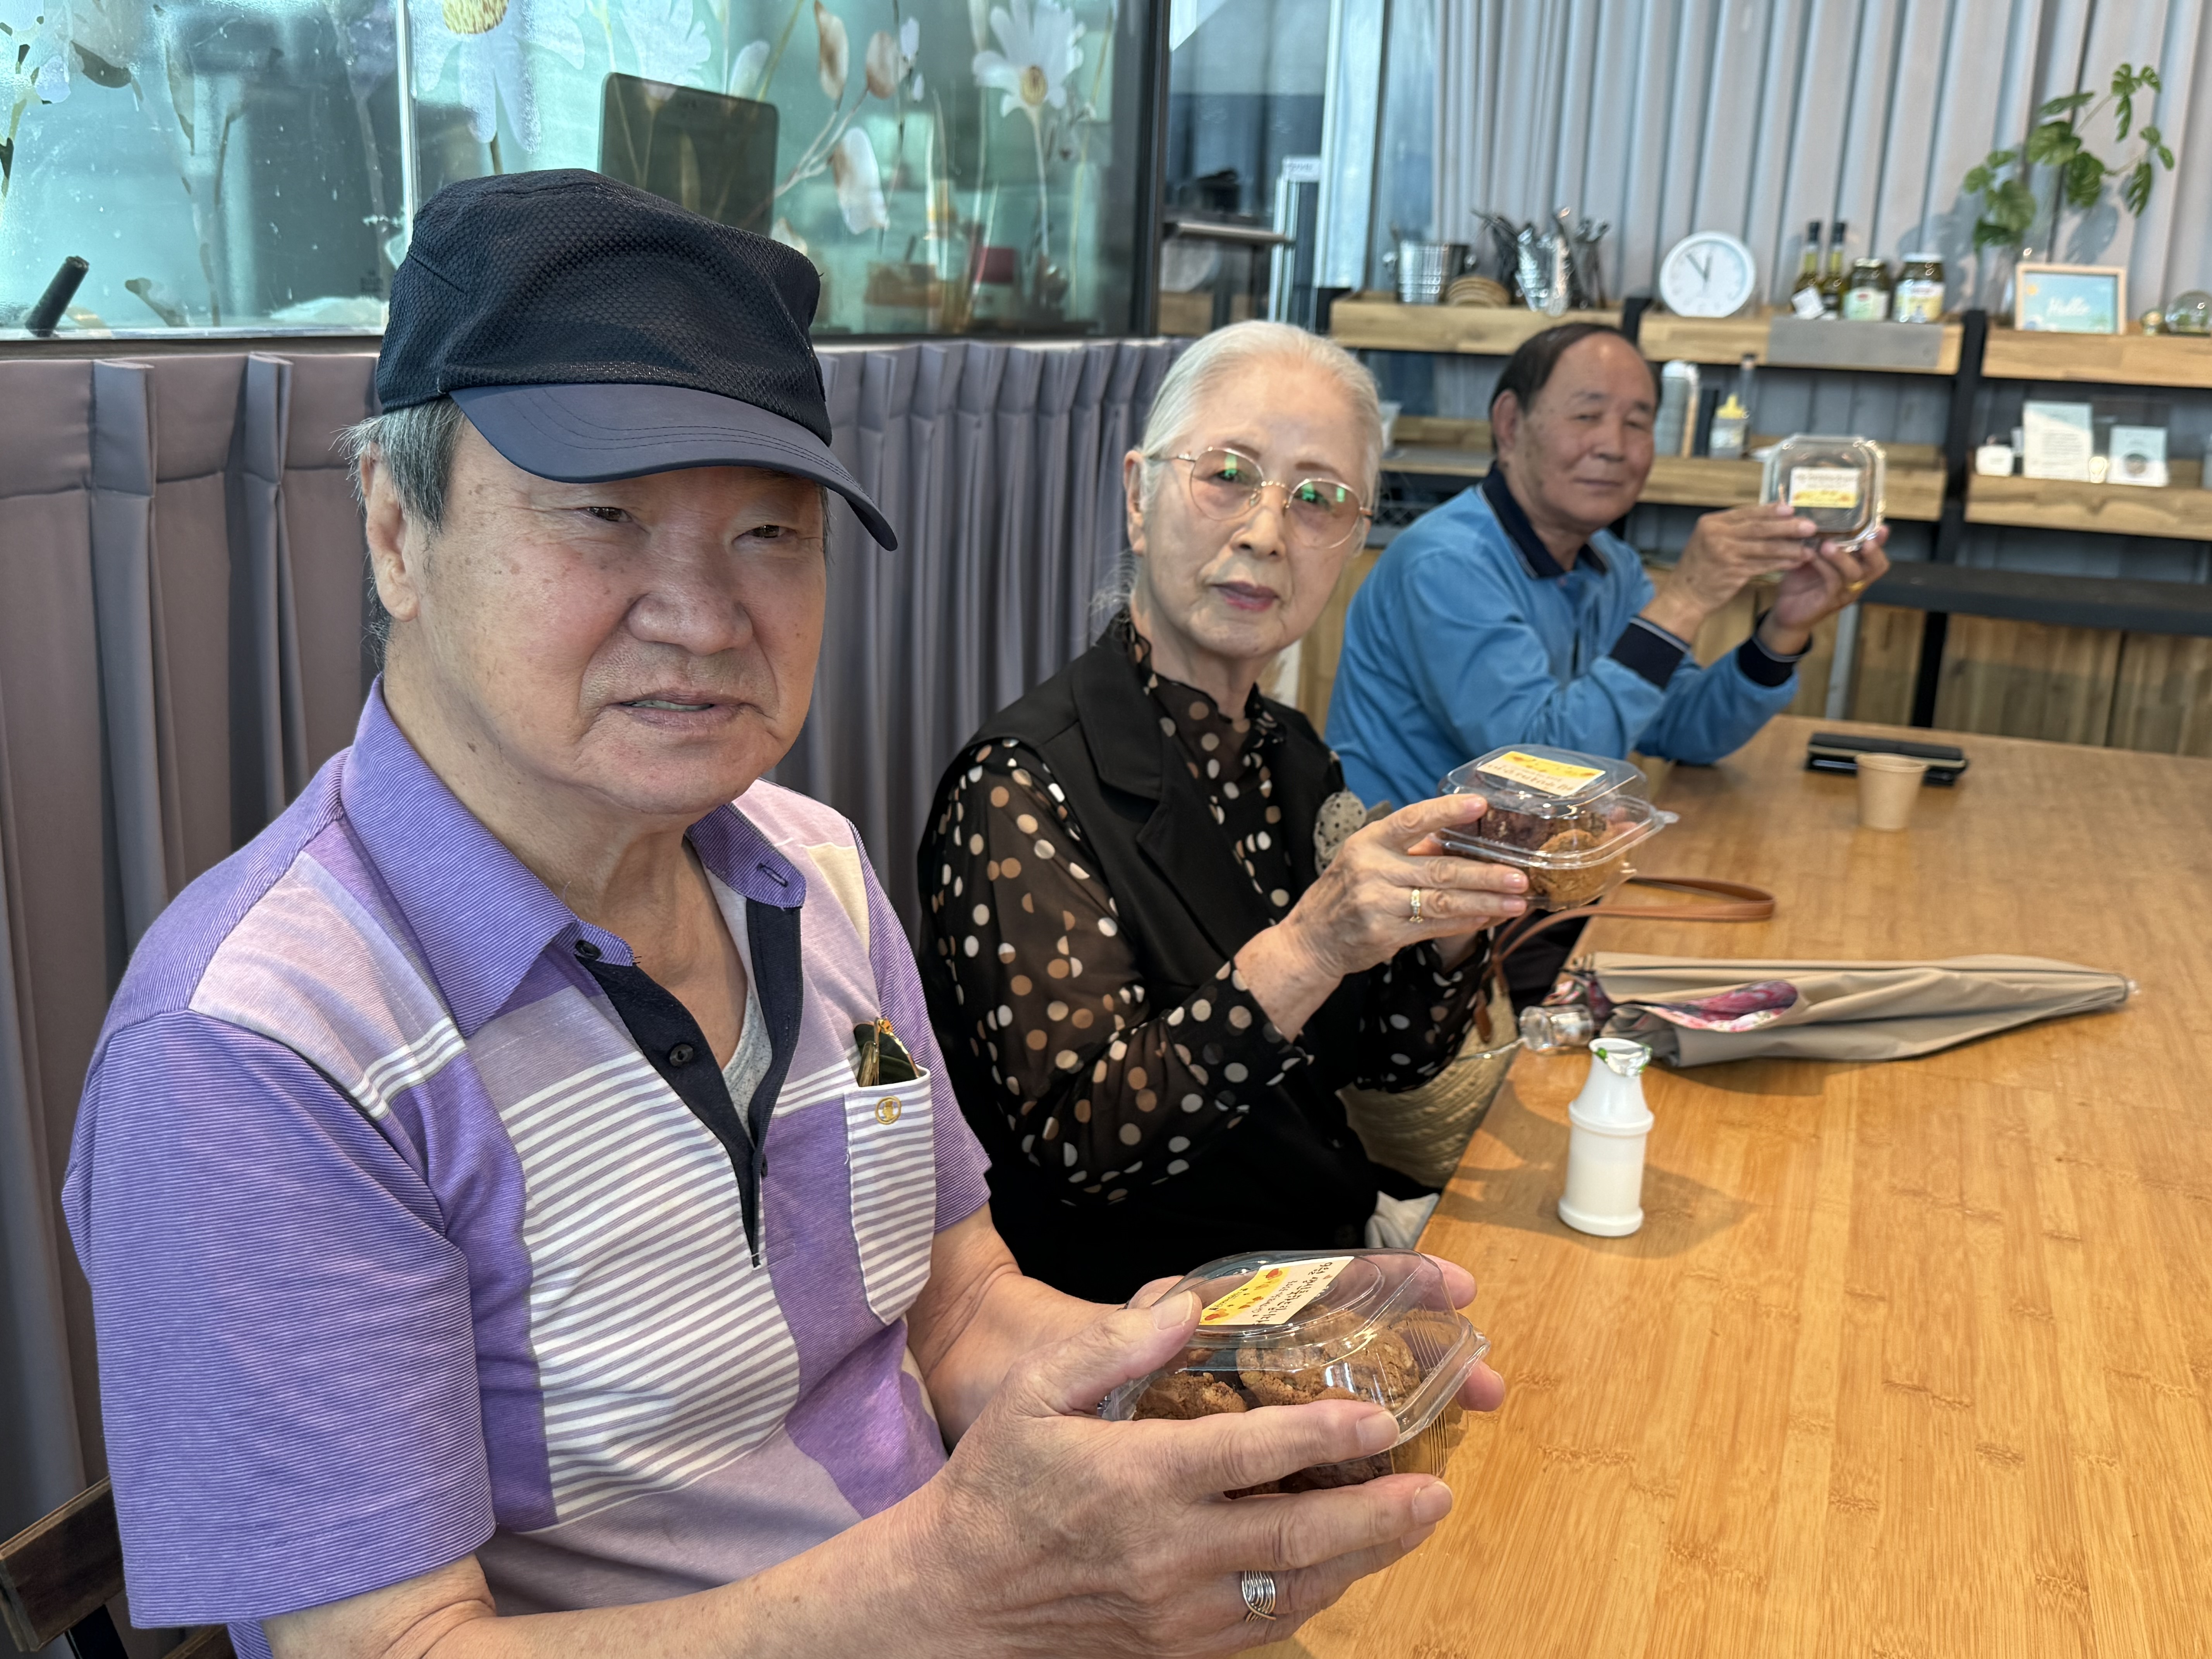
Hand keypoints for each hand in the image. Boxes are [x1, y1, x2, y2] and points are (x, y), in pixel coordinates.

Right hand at [899, 1291, 1506, 1655]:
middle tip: (1436, 1489)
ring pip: (1292, 1589)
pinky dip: (1315, 1598)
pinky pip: (1263, 1627)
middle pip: (1292, 1536)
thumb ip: (1109, 1346)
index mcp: (1136, 1480)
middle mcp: (1165, 1552)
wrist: (954, 1598)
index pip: (1249, 1456)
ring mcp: (1174, 1610)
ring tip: (1415, 1522)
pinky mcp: (1174, 1647)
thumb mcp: (1033, 1394)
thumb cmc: (995, 1483)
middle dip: (1375, 1513)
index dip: (1321, 1436)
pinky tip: (1346, 1569)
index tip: (1378, 1419)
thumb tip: (1185, 1307)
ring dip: (1363, 1558)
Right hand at [1235, 796, 1524, 1041]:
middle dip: (1485, 874)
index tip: (1480, 804)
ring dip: (1485, 903)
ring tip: (1517, 903)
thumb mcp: (1367, 858)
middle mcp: (1372, 870)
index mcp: (1369, 841)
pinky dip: (1466, 923)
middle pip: (1439, 870)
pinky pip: (1435, 927)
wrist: (1313, 939)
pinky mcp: (1385, 936)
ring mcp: (1378, 905)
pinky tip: (1489, 918)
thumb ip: (1411, 849)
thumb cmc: (1347, 891)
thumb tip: (1464, 838)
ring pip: (1443, 902)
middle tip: (1520, 875)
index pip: (1411, 820)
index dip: (1446, 812)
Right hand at [1641, 502, 1824, 640]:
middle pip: (1759, 527)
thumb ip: (1733, 530)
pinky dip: (1781, 563)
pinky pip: (1763, 565)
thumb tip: (1767, 519)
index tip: (1792, 509)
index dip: (1771, 511)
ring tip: (1808, 547)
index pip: (1747, 512)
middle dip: (1787, 526)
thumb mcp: (1710, 541)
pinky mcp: (1732, 572)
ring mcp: (1724, 553)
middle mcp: (1716, 534)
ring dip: (1789, 547)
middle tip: (1810, 526)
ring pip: (1764, 547)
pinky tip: (1795, 562)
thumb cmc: (1699, 569)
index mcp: (1711, 523)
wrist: (1683, 597)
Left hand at [1757, 525, 1890, 651]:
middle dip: (1872, 552)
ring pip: (1854, 574)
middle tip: (1864, 540)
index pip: (1876, 555)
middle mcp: (1856, 582)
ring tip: (1828, 545)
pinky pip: (1832, 582)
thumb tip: (1820, 516)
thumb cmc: (1801, 580)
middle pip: (1876, 567)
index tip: (1882, 527)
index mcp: (1856, 568)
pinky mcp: (1829, 601)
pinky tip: (1810, 555)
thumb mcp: (1813, 556)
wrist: (1786, 611)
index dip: (1881, 542)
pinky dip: (1823, 566)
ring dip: (1842, 558)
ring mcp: (1844, 593)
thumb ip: (1822, 541)